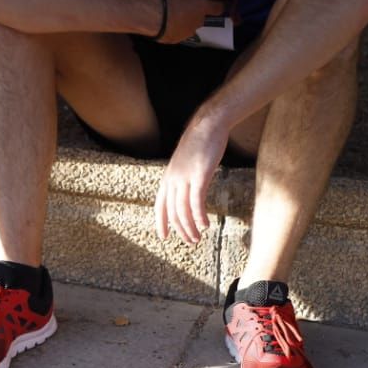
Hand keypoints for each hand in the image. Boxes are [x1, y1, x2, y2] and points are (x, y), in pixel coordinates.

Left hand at [154, 117, 229, 243]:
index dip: (161, 223)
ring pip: (183, 211)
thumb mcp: (186, 164)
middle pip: (173, 213)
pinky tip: (205, 225)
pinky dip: (200, 216)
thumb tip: (185, 191)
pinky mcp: (199, 176)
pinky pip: (197, 202)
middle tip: (191, 242)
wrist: (208, 125)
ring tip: (198, 238)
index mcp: (168, 178)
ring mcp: (184, 178)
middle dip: (181, 230)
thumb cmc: (199, 144)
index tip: (163, 236)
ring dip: (190, 228)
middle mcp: (172, 180)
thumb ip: (183, 178)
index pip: (160, 206)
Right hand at [156, 0, 226, 42]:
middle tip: (191, 5)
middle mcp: (197, 23)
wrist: (152, 17)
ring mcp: (186, 33)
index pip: (218, 8)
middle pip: (203, 18)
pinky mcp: (173, 40)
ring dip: (186, 22)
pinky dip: (173, 29)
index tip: (223, 3)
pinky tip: (166, 24)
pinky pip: (176, 34)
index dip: (221, 5)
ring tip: (175, 14)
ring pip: (189, 27)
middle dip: (199, 13)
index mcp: (202, 8)